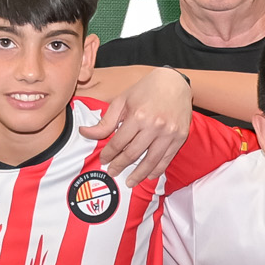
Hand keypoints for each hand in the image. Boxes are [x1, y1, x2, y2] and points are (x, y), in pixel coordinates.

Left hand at [80, 65, 191, 183]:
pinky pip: (166, 159)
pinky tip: (149, 176)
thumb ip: (105, 121)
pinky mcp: (180, 137)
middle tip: (113, 172)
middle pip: (133, 154)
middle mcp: (154, 125)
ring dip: (138, 174)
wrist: (174, 82)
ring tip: (130, 182)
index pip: (119, 142)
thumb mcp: (122, 101)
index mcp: (138, 115)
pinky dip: (157, 170)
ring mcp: (169, 133)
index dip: (109, 154)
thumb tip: (84, 133)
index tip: (104, 160)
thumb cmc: (146, 90)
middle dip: (120, 165)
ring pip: (150, 161)